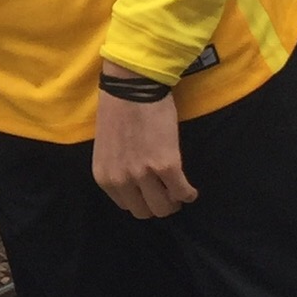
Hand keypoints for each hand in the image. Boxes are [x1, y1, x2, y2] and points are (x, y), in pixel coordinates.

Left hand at [93, 63, 197, 219]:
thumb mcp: (108, 148)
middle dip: (157, 204)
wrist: (133, 85)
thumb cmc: (119, 108)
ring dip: (174, 201)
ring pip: (164, 208)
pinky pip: (182, 192)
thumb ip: (118, 169)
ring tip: (179, 190)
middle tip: (168, 193)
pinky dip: (189, 194)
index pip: (126, 205)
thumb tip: (135, 184)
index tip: (151, 191)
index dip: (141, 199)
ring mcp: (144, 174)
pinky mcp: (167, 166)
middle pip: (144, 212)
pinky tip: (191, 190)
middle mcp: (121, 180)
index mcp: (104, 177)